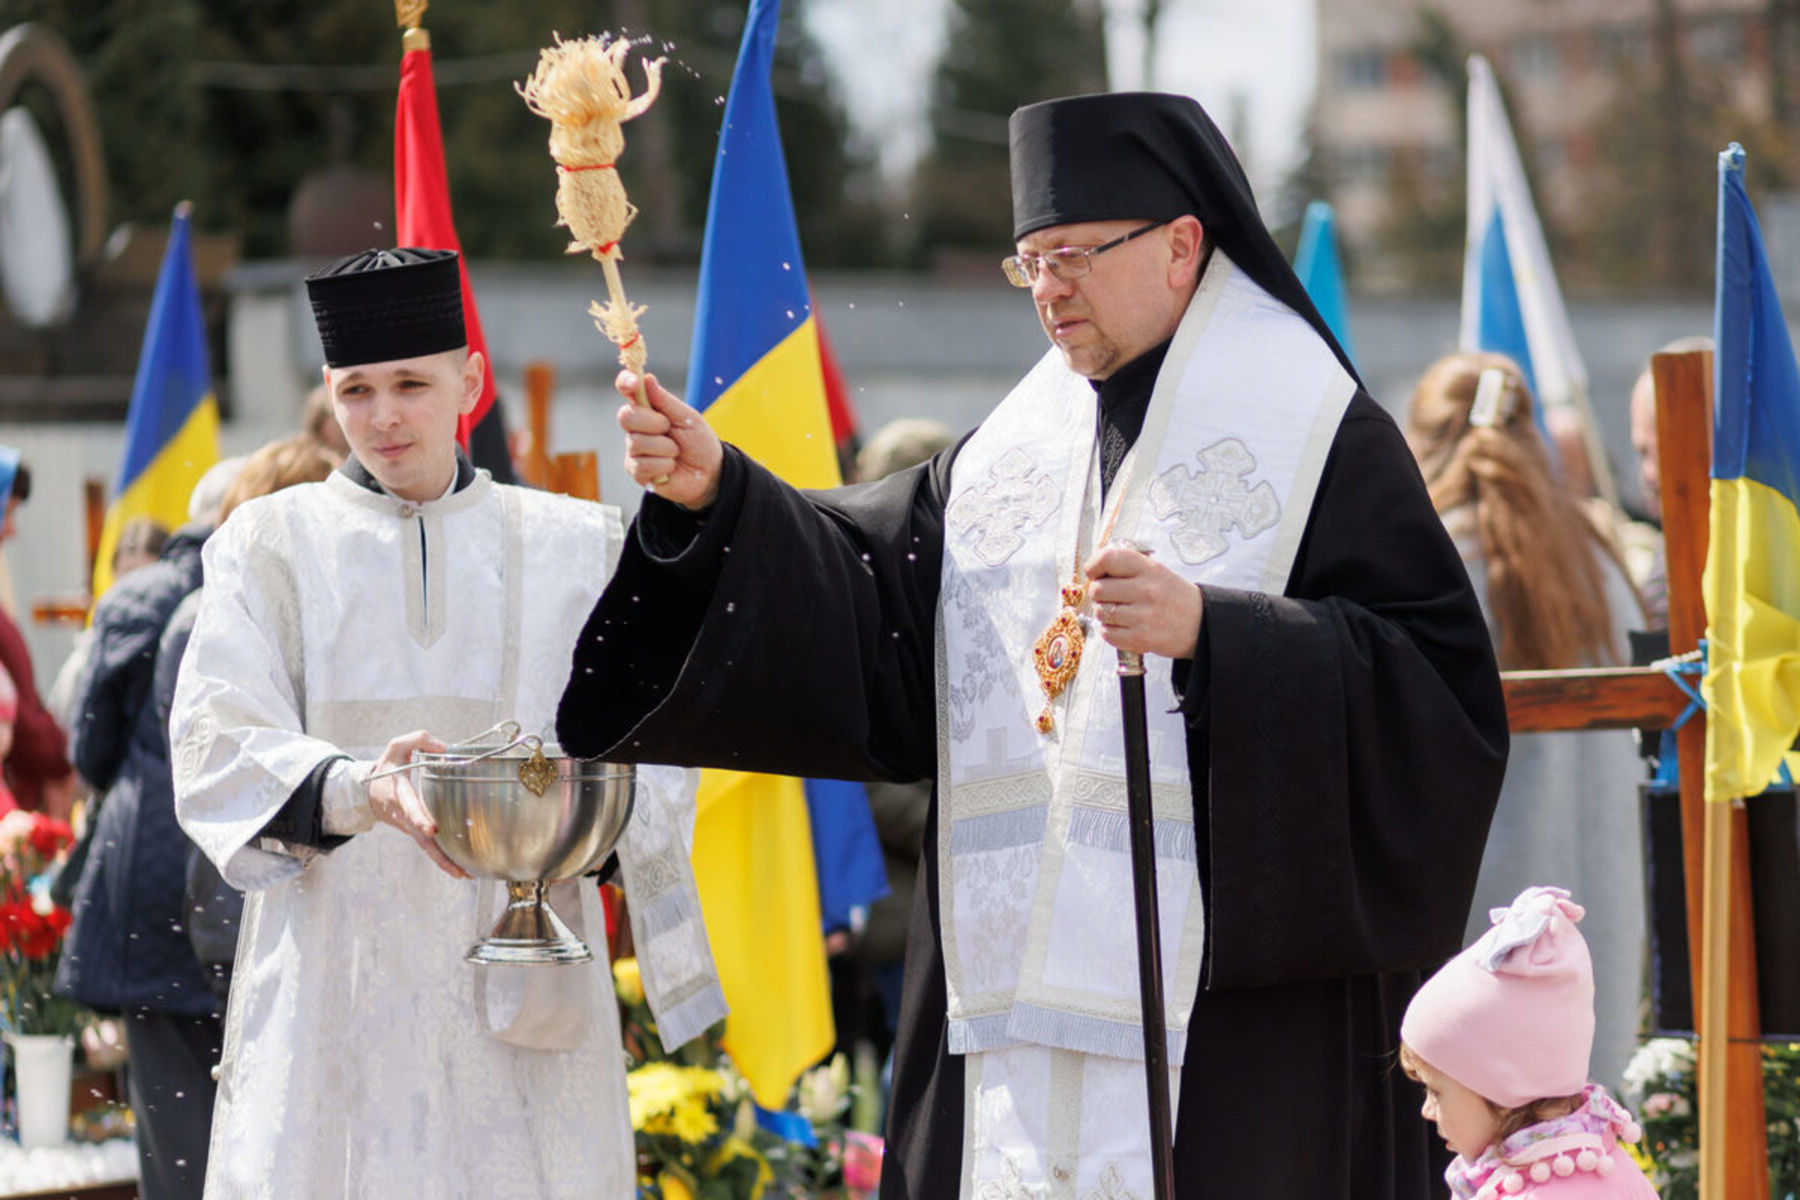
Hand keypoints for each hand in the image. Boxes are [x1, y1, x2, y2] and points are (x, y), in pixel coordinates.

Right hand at [367, 730, 466, 878]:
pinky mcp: (414, 832)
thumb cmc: (387, 767)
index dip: (420, 818)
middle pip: (421, 837)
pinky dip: (442, 860)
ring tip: (464, 875)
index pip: (410, 807)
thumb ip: (419, 739)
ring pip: (426, 847)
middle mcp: (404, 814)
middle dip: (437, 853)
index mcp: (399, 793)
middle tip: (456, 867)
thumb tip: (444, 747)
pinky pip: (429, 847)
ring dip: (444, 863)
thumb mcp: (397, 746)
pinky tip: (462, 870)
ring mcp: (409, 826)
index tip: (432, 829)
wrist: (368, 792)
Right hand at [617, 370, 722, 510]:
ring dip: (666, 448)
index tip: (634, 382)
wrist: (709, 473)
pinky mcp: (636, 471)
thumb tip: (647, 378)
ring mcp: (634, 450)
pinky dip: (664, 465)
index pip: (629, 390)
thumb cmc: (699, 442)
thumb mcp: (687, 418)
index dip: (626, 382)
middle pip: (626, 416)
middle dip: (653, 422)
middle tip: (669, 429)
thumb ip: (666, 401)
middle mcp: (637, 428)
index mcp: (649, 409)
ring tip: (676, 452)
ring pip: (637, 442)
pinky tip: (671, 467)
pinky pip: (642, 465)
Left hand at [1085, 545, 1202, 659]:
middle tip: (1108, 596)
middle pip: (1098, 589)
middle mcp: (1146, 591)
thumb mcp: (1157, 571)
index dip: (1094, 565)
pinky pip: (1107, 634)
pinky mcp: (1141, 639)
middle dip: (1098, 593)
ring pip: (1101, 612)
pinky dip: (1109, 631)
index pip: (1109, 558)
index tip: (1094, 572)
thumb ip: (1128, 566)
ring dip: (1104, 614)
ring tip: (1118, 613)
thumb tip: (1093, 569)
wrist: (1201, 624)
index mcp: (1150, 569)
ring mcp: (1143, 616)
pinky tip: (1121, 627)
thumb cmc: (1174, 597)